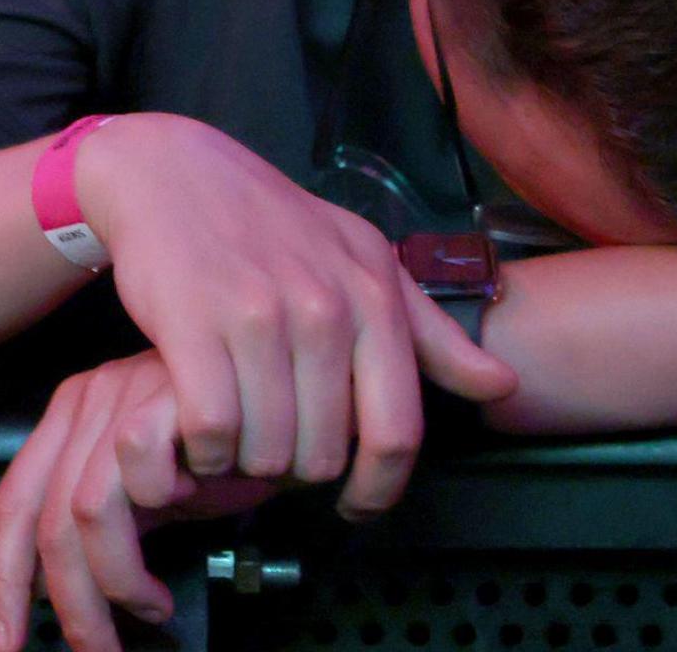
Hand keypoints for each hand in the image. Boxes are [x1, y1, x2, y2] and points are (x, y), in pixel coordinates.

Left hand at [0, 351, 282, 651]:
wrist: (296, 394)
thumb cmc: (229, 446)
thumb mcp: (154, 489)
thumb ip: (105, 528)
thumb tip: (53, 590)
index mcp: (70, 421)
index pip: (11, 509)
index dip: (0, 582)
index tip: (4, 644)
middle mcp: (85, 403)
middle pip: (45, 522)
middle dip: (71, 604)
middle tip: (98, 651)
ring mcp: (123, 396)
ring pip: (85, 512)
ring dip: (120, 581)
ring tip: (155, 607)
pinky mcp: (165, 397)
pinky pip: (141, 480)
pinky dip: (166, 514)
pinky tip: (190, 531)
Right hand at [73, 114, 514, 506]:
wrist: (172, 172)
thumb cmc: (273, 222)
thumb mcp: (364, 259)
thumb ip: (432, 334)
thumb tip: (503, 386)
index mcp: (374, 297)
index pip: (397, 431)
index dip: (379, 488)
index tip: (356, 505)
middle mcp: (325, 308)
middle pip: (323, 453)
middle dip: (297, 467)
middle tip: (274, 443)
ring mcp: (258, 316)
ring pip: (267, 450)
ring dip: (246, 462)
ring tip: (235, 433)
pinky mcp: (192, 326)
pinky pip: (211, 431)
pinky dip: (203, 450)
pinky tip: (199, 431)